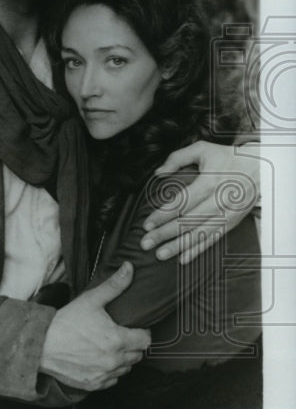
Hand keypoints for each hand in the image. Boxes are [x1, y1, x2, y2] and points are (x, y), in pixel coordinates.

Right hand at [40, 263, 150, 391]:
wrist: (41, 345)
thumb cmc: (65, 322)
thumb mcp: (90, 300)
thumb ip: (113, 285)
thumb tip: (129, 268)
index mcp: (118, 340)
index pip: (146, 340)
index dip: (141, 332)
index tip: (133, 328)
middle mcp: (114, 360)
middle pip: (138, 355)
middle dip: (132, 345)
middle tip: (118, 335)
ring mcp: (105, 374)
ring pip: (126, 369)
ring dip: (122, 359)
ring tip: (107, 347)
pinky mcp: (95, 384)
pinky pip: (112, 380)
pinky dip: (109, 371)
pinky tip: (98, 360)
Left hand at [141, 141, 260, 263]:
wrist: (262, 168)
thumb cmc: (228, 158)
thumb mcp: (202, 149)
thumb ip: (177, 158)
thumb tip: (158, 172)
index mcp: (209, 182)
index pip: (182, 202)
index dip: (163, 215)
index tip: (147, 224)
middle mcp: (219, 201)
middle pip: (188, 221)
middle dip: (165, 234)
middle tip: (146, 243)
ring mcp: (227, 214)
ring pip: (200, 234)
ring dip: (179, 246)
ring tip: (160, 254)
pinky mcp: (233, 222)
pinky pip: (214, 239)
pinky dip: (199, 250)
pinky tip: (184, 258)